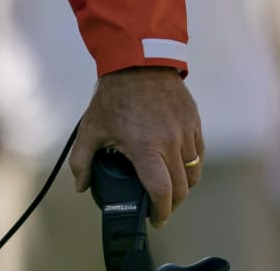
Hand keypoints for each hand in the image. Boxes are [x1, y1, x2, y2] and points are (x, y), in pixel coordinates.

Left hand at [69, 67, 203, 227]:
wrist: (138, 61)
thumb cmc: (114, 96)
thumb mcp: (91, 128)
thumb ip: (82, 160)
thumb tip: (81, 185)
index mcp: (145, 148)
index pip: (162, 191)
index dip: (161, 211)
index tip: (155, 219)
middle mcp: (170, 143)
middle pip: (181, 188)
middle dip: (172, 204)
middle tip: (160, 207)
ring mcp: (185, 132)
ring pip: (193, 172)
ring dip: (183, 186)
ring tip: (169, 188)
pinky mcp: (194, 122)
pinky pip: (198, 153)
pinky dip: (191, 165)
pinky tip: (177, 165)